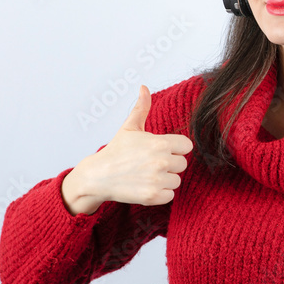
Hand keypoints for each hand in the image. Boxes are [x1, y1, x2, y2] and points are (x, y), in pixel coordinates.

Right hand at [62, 85, 193, 213]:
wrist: (97, 176)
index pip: (186, 145)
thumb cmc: (116, 151)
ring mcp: (157, 180)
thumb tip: (144, 87)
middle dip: (170, 164)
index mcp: (160, 143)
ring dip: (165, 179)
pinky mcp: (153, 196)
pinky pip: (170, 195)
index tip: (161, 150)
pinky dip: (160, 193)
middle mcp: (161, 161)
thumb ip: (142, 108)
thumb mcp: (129, 127)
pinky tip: (146, 186)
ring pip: (176, 180)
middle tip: (150, 163)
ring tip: (147, 175)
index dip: (175, 148)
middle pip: (182, 164)